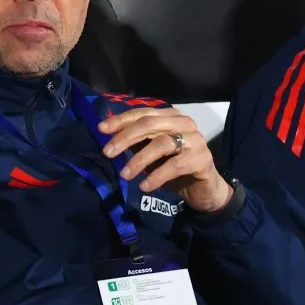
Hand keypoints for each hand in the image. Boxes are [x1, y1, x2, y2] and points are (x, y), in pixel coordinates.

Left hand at [100, 107, 232, 212]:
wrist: (203, 191)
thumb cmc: (174, 169)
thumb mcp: (151, 153)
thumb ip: (136, 141)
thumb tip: (108, 134)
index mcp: (171, 116)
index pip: (143, 113)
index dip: (121, 120)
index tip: (101, 130)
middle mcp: (185, 123)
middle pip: (150, 124)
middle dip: (125, 137)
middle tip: (107, 153)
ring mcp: (196, 140)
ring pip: (162, 143)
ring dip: (139, 159)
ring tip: (125, 175)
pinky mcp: (202, 159)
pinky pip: (175, 166)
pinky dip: (156, 176)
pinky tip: (144, 186)